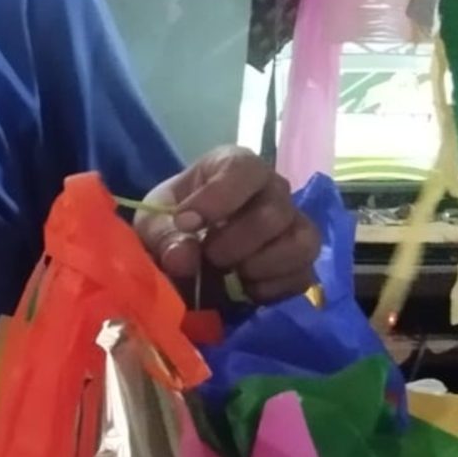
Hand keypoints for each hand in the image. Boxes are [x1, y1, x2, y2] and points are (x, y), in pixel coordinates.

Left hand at [134, 146, 316, 304]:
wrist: (187, 255)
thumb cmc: (173, 224)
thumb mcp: (153, 225)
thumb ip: (163, 237)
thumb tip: (185, 258)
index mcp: (235, 166)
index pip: (244, 169)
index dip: (218, 197)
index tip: (186, 223)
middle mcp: (273, 189)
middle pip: (274, 212)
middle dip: (236, 242)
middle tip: (210, 257)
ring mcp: (294, 225)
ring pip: (301, 243)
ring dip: (261, 265)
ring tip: (232, 275)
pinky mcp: (302, 262)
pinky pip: (303, 275)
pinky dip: (273, 288)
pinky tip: (246, 290)